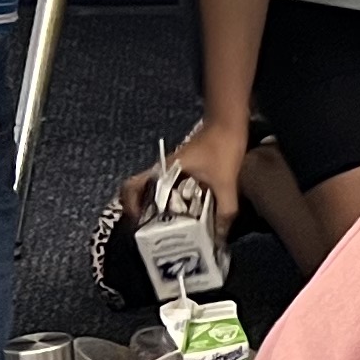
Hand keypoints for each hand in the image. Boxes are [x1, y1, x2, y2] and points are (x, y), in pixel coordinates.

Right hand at [130, 114, 249, 240]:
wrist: (230, 123)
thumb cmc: (221, 147)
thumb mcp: (225, 182)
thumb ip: (224, 210)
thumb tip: (219, 237)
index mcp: (163, 171)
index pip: (131, 187)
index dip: (129, 206)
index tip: (141, 224)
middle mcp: (163, 170)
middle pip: (142, 193)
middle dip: (146, 213)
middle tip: (158, 233)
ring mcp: (174, 170)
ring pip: (159, 192)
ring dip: (162, 209)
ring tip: (173, 229)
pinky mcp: (186, 170)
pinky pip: (174, 189)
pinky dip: (176, 202)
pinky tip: (190, 215)